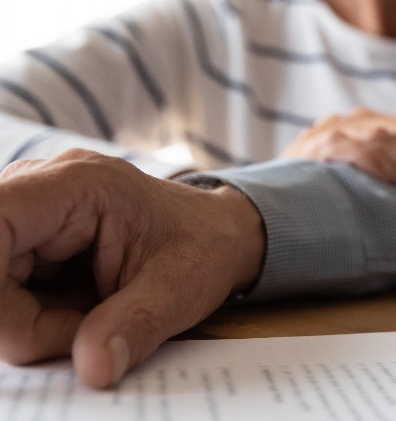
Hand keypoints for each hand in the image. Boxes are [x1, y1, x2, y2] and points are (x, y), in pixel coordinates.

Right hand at [0, 149, 264, 388]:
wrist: (215, 234)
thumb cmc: (202, 247)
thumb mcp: (181, 289)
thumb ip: (135, 326)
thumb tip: (93, 369)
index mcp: (80, 184)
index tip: (19, 332)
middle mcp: (40, 187)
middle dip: (22, 321)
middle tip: (85, 333)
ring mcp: (27, 214)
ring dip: (30, 323)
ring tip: (91, 317)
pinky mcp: (22, 241)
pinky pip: (3, 292)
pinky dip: (34, 318)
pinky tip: (78, 311)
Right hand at [281, 108, 395, 219]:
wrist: (259, 201)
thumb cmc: (323, 198)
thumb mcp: (365, 180)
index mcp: (376, 123)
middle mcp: (359, 120)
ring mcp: (336, 128)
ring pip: (391, 141)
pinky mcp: (316, 145)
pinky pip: (354, 148)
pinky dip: (378, 163)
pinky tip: (395, 183)